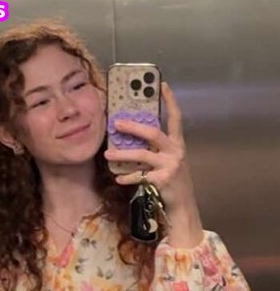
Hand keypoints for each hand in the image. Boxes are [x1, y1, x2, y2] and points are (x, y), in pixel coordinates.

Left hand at [104, 81, 198, 214]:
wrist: (183, 205)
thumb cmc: (174, 181)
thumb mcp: (171, 161)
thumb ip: (159, 149)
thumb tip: (136, 138)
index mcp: (178, 144)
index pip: (176, 117)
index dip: (170, 101)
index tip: (162, 85)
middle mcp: (175, 151)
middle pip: (152, 133)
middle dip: (133, 127)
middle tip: (116, 123)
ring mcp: (169, 165)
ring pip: (142, 155)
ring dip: (123, 154)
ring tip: (108, 153)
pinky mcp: (162, 180)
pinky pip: (140, 176)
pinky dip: (128, 177)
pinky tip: (118, 178)